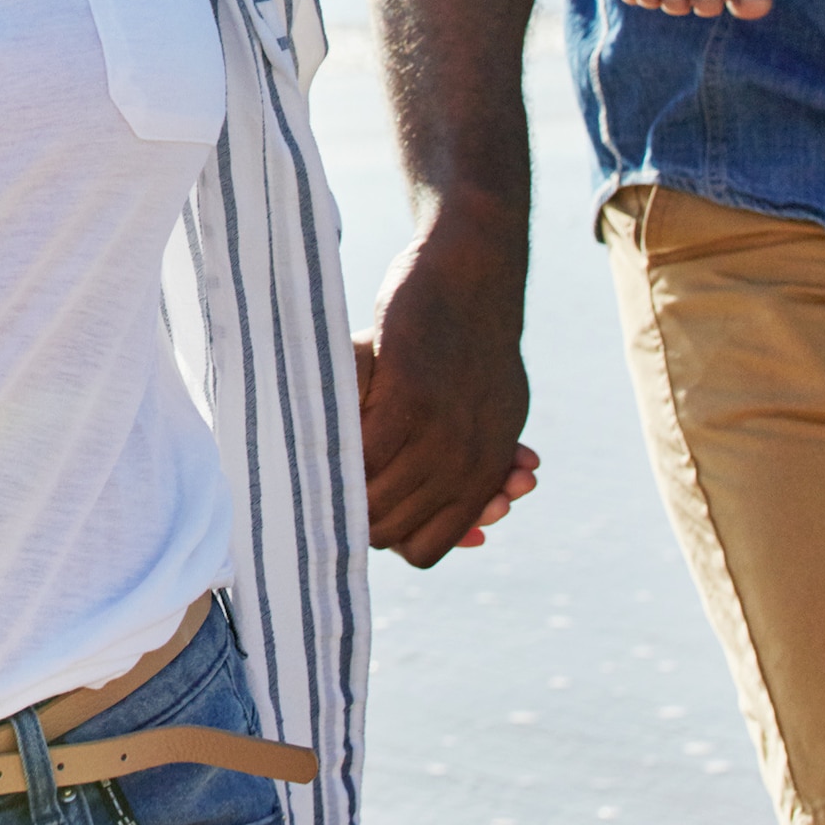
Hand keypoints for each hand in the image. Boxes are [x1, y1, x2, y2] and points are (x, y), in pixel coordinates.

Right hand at [357, 227, 538, 566]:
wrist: (474, 276)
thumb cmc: (476, 349)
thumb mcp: (496, 419)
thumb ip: (484, 475)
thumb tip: (481, 533)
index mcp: (486, 471)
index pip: (427, 547)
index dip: (394, 538)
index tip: (376, 508)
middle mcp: (468, 462)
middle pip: (390, 530)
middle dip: (360, 512)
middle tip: (344, 474)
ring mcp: (440, 433)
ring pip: (372, 500)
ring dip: (343, 485)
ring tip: (328, 453)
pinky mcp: (409, 397)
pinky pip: (361, 457)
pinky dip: (338, 453)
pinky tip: (328, 431)